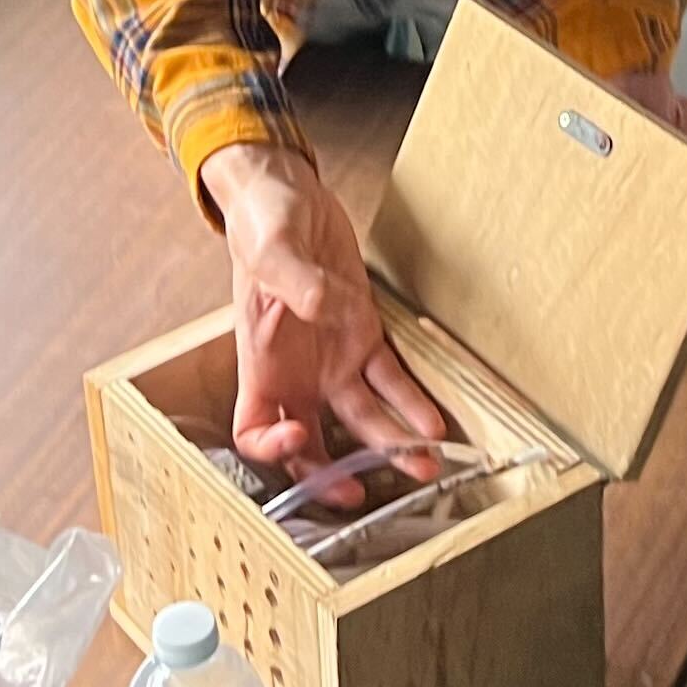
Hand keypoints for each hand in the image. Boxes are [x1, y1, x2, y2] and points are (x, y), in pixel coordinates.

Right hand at [199, 143, 455, 488]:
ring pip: (361, 420)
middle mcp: (295, 372)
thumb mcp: (271, 247)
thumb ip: (293, 282)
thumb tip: (320, 308)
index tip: (300, 440)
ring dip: (390, 445)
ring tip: (423, 464)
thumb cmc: (262, 221)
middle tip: (363, 493)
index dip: (273, 447)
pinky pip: (389, 380)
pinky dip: (411, 402)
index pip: (253, 427)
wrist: (289, 193)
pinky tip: (432, 420)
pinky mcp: (361, 336)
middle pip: (310, 443)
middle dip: (336, 473)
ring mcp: (330, 358)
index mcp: (260, 360)